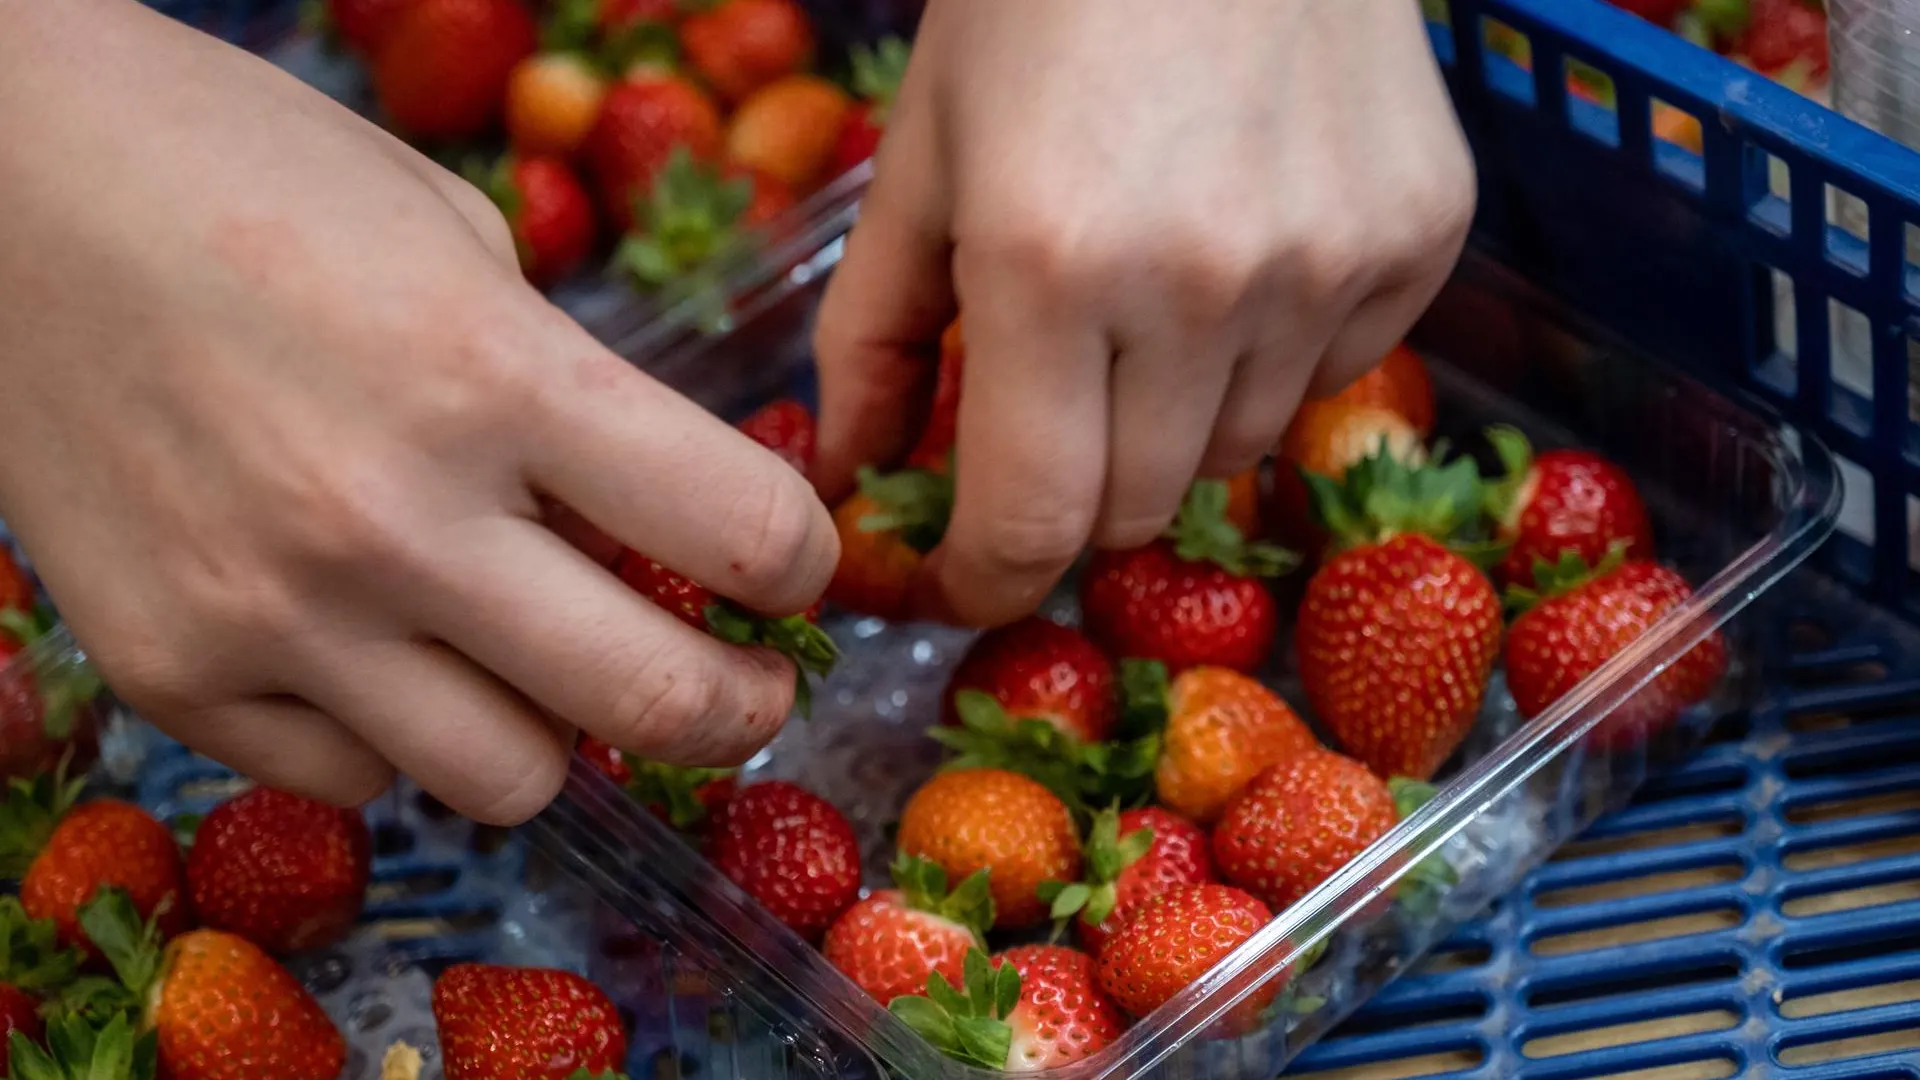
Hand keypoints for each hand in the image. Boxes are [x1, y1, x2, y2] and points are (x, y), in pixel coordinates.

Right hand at [0, 0, 836, 822]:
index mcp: (494, 374)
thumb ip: (569, 395)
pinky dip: (399, 737)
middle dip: (738, 706)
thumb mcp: (458, 244)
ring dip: (560, 734)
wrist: (3, 183)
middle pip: (654, 703)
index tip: (793, 570)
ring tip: (542, 668)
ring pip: (512, 781)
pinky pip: (355, 779)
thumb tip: (658, 524)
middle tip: (743, 686)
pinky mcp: (172, 672)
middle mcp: (393, 515)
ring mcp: (274, 613)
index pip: (745, 532)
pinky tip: (384, 655)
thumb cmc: (251, 177)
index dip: (803, 564)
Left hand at [812, 0, 1473, 625]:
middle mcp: (1203, 286)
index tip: (969, 583)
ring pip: (1235, 454)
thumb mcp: (922, 154)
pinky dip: (1272, 354)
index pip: (1031, 523)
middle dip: (1075, 489)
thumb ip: (873, 334)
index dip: (986, 582)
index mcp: (1047, 265)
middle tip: (1052, 405)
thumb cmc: (1040, 0)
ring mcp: (1329, 267)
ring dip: (1174, 421)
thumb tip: (853, 476)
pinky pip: (1331, 377)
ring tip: (1151, 293)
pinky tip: (1245, 246)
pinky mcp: (1420, 242)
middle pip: (1137, 511)